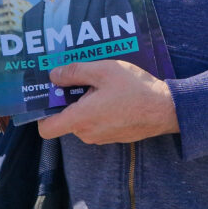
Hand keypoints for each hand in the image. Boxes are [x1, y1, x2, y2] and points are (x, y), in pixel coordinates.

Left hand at [38, 59, 178, 143]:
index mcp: (81, 119)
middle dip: (70, 101)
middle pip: (65, 119)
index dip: (42, 113)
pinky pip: (96, 124)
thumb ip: (74, 72)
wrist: (165, 109)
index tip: (50, 96)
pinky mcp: (113, 137)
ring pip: (82, 121)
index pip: (46, 129)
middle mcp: (87, 133)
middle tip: (84, 81)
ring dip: (86, 105)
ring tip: (103, 86)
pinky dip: (99, 111)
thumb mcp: (103, 70)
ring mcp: (101, 138)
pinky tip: (114, 96)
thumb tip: (53, 76)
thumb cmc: (135, 89)